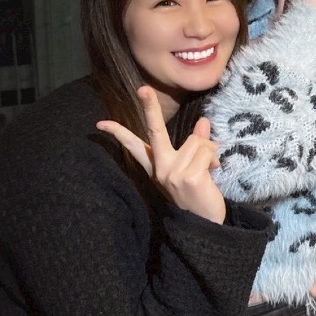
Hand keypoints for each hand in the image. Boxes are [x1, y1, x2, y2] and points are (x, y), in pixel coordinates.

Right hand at [97, 86, 225, 223]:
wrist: (206, 226)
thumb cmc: (198, 197)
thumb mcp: (192, 169)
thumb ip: (194, 146)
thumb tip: (203, 121)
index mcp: (156, 168)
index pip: (134, 146)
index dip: (118, 132)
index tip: (101, 123)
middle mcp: (160, 169)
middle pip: (155, 131)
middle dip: (150, 108)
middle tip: (143, 89)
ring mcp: (172, 172)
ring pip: (197, 140)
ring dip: (209, 151)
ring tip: (208, 169)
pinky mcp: (188, 176)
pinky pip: (207, 150)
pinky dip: (214, 158)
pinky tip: (212, 173)